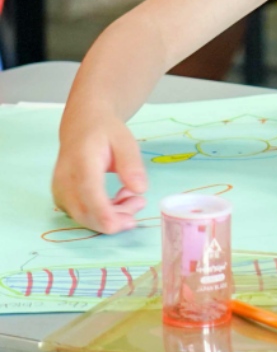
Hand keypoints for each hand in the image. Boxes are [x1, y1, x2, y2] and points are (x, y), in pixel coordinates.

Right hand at [51, 108, 148, 234]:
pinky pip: (81, 213)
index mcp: (81, 161)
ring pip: (83, 216)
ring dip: (111, 216)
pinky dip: (101, 213)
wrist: (82, 126)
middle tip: (140, 204)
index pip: (89, 192)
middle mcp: (64, 179)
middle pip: (84, 211)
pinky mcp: (62, 197)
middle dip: (114, 218)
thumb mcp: (125, 141)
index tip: (119, 225)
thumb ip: (131, 164)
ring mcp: (60, 190)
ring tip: (133, 198)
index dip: (103, 212)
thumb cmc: (105, 133)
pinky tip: (117, 199)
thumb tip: (140, 189)